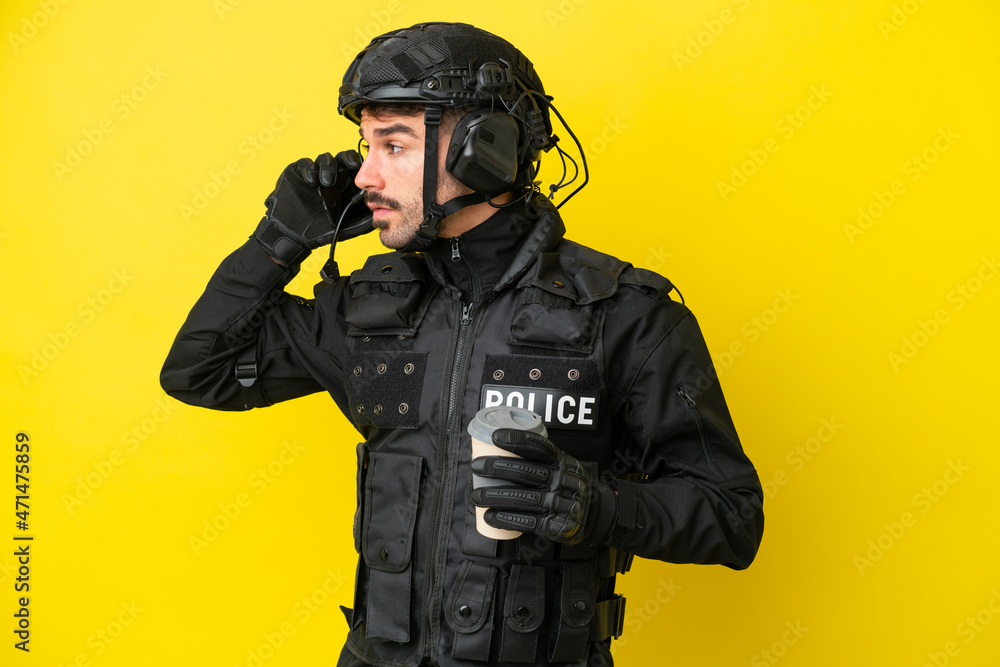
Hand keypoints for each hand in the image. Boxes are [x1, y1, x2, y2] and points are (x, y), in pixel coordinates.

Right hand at [254, 150, 369, 265]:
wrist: (296, 235)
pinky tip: (312, 181)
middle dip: (348, 159)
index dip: (361, 165)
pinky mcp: (298, 172)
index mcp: (346, 185)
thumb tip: (385, 213)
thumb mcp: (350, 226)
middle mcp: (332, 176)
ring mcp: (315, 173)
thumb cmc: (323, 231)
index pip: (356, 167)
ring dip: (328, 167)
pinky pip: (306, 164)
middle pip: (343, 158)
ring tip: (327, 182)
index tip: (366, 169)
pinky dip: (310, 170)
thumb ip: (366, 218)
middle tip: (353, 165)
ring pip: (325, 159)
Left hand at [469, 429, 615, 544]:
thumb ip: (541, 458)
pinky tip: (489, 516)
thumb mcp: (563, 465)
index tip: (494, 436)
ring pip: (522, 497)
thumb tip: (499, 446)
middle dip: (497, 468)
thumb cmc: (569, 485)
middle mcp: (562, 480)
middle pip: (525, 471)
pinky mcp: (556, 525)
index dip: (516, 440)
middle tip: (476, 466)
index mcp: (562, 461)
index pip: (538, 447)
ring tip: (476, 496)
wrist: (597, 514)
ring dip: (494, 496)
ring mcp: (560, 503)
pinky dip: (505, 519)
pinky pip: (527, 521)